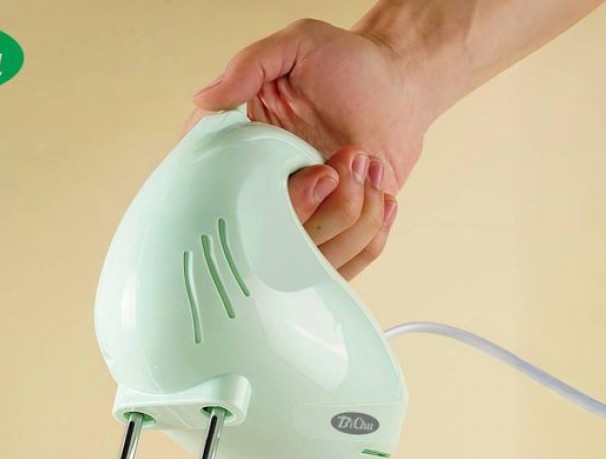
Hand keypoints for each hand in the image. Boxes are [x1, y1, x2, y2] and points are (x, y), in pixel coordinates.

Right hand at [192, 19, 428, 279]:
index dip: (270, 202)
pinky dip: (372, 230)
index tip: (310, 172)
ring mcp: (301, 223)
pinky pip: (346, 265)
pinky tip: (377, 191)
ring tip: (364, 166)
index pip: (231, 203)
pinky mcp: (332, 239)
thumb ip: (249, 67)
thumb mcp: (297, 45)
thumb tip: (204, 100)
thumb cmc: (352, 66)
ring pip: (313, 259)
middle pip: (275, 243)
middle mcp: (268, 196)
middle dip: (323, 204)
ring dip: (354, 212)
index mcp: (245, 156)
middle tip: (346, 158)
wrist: (401, 88)